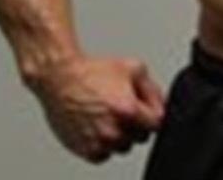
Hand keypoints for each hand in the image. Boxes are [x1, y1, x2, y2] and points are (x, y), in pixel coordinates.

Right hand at [26, 54, 165, 163]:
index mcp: (128, 110)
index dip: (153, 114)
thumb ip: (153, 90)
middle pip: (141, 137)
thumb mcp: (132, 68)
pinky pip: (105, 155)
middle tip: (122, 108)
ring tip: (107, 115)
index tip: (145, 109)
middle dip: (137, 124)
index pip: (157, 124)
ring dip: (120, 135)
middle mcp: (113, 130)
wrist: (60, 79)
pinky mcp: (85, 150)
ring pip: (123, 147)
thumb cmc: (92, 72)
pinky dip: (104, 144)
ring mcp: (99, 142)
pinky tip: (97, 125)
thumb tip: (162, 106)